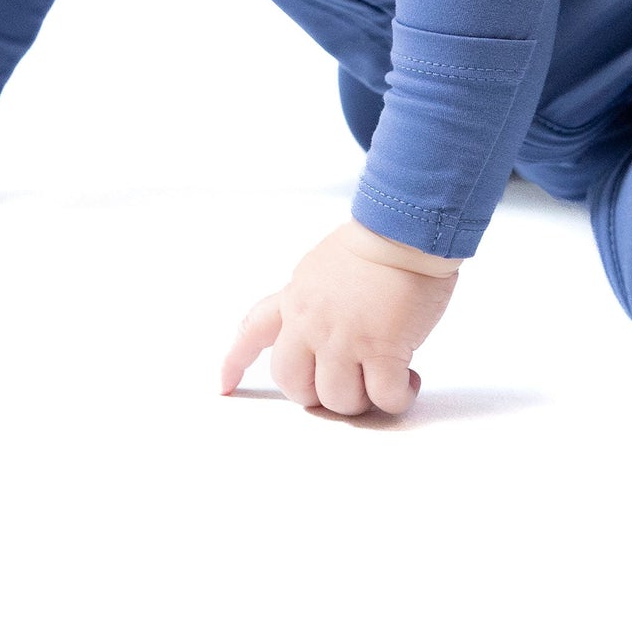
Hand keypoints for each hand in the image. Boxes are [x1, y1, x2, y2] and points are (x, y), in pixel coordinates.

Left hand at [219, 219, 461, 416]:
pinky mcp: (383, 350)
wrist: (406, 231)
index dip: (234, 363)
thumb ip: (310, 301)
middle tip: (349, 381)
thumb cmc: (375, 241)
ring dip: (363, 399)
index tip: (224, 387)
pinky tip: (408, 380)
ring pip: (340, 400)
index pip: (252, 331)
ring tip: (385, 378)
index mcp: (295, 299)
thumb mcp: (321, 266)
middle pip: (295, 386)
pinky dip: (398, 397)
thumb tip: (317, 335)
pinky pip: (384, 398)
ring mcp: (345, 340)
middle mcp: (311, 323)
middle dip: (320, 395)